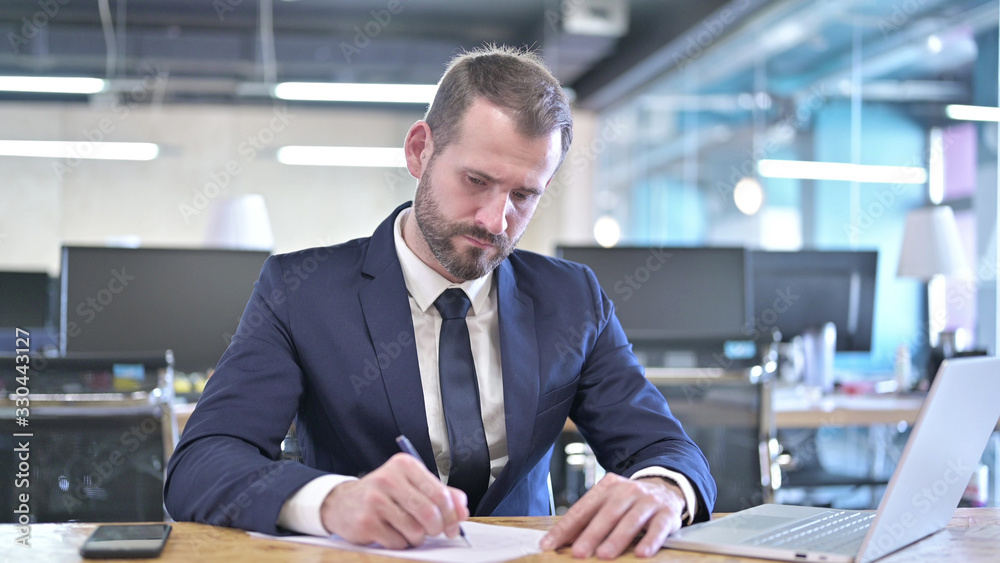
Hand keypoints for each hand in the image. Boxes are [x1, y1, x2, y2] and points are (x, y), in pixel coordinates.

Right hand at [319, 453, 468, 548]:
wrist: (343, 502)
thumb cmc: (384, 493)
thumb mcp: (411, 485)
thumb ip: (440, 494)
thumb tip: (462, 508)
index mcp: (405, 465)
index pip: (440, 493)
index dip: (452, 515)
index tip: (454, 526)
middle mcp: (388, 479)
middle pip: (429, 513)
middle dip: (437, 528)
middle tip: (434, 531)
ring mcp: (375, 500)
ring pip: (415, 530)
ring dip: (417, 537)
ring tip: (408, 529)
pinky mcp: (365, 521)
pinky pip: (397, 541)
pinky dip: (400, 542)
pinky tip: (391, 532)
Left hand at [539, 473, 685, 558]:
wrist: (666, 488)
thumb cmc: (629, 502)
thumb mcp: (608, 504)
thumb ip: (587, 520)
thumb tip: (560, 540)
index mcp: (607, 487)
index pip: (583, 509)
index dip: (566, 527)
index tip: (549, 545)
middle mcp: (627, 491)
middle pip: (607, 513)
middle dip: (592, 534)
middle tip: (579, 552)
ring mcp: (648, 501)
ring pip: (631, 520)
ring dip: (617, 538)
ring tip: (605, 554)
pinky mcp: (667, 513)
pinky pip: (658, 527)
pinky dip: (650, 540)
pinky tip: (642, 553)